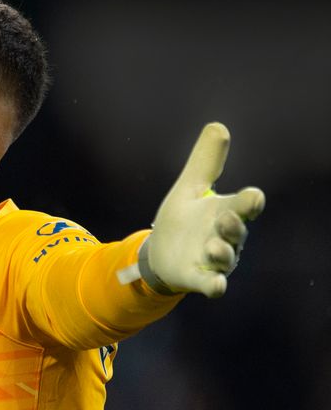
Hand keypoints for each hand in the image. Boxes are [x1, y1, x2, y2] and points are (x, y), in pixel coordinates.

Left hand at [139, 122, 265, 297]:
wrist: (160, 252)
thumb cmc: (183, 219)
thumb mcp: (189, 188)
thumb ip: (205, 162)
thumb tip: (218, 126)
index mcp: (226, 212)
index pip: (244, 205)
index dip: (249, 201)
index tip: (252, 196)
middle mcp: (226, 237)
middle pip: (236, 231)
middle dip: (233, 225)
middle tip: (225, 218)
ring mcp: (213, 260)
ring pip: (225, 257)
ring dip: (221, 251)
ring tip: (212, 245)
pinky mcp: (198, 278)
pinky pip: (211, 284)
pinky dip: (215, 286)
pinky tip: (217, 286)